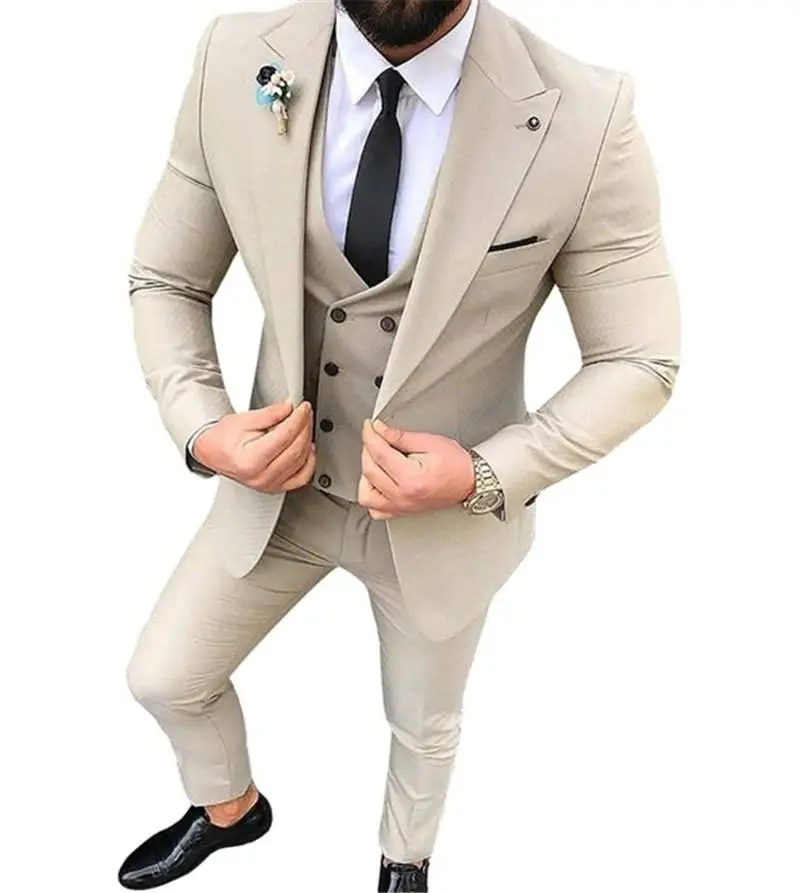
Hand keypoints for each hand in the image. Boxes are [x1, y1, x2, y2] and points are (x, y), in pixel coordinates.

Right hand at [194, 400, 315, 493]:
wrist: (211, 453)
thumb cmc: (222, 439)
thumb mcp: (243, 420)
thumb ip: (269, 415)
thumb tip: (289, 408)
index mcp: (251, 460)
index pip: (285, 436)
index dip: (298, 419)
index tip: (303, 407)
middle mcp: (261, 476)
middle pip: (295, 449)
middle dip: (304, 427)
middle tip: (305, 413)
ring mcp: (269, 484)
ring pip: (300, 462)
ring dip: (307, 441)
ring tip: (305, 426)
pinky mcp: (274, 487)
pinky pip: (300, 478)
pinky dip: (308, 463)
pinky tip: (308, 449)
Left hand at [358, 418, 475, 519]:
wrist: (470, 482)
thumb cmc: (457, 465)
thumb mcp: (430, 442)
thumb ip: (402, 437)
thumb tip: (381, 430)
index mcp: (410, 478)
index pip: (379, 453)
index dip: (371, 436)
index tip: (369, 426)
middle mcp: (402, 496)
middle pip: (369, 470)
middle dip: (368, 449)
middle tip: (375, 437)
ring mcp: (400, 506)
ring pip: (366, 494)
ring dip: (366, 474)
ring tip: (376, 460)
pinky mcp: (401, 510)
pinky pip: (376, 509)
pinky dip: (371, 495)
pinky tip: (377, 481)